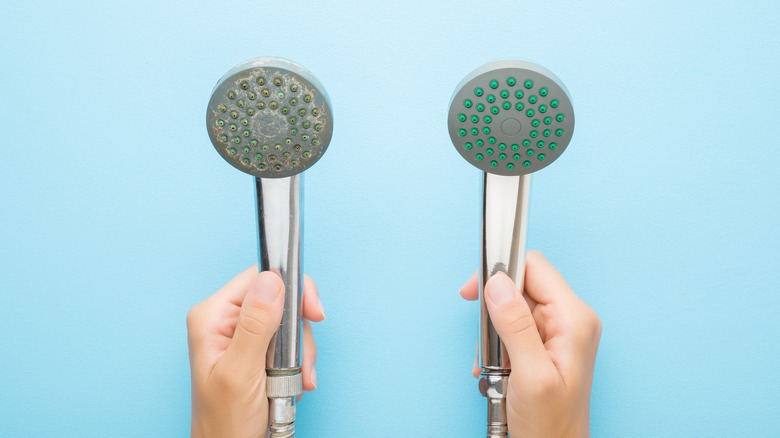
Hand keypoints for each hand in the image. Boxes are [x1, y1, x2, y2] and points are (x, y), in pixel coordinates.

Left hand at [187, 267, 324, 437]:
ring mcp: (243, 337)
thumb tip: (272, 280)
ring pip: (290, 325)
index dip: (291, 289)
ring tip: (293, 382)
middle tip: (300, 362)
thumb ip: (255, 326)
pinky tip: (294, 384)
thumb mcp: (240, 373)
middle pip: (281, 300)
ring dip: (301, 355)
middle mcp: (227, 321)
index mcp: (213, 316)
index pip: (259, 278)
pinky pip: (292, 345)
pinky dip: (301, 365)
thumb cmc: (224, 423)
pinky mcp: (258, 352)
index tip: (313, 313)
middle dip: (298, 333)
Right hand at [460, 250, 600, 436]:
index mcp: (573, 318)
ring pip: (512, 307)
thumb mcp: (530, 374)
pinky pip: (513, 327)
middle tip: (484, 340)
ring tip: (496, 364)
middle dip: (494, 310)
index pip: (534, 267)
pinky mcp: (546, 343)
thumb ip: (515, 325)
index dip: (500, 273)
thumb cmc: (551, 424)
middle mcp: (569, 319)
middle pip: (521, 285)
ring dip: (493, 333)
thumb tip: (497, 283)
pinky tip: (498, 368)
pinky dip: (497, 345)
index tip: (474, 292)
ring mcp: (559, 331)